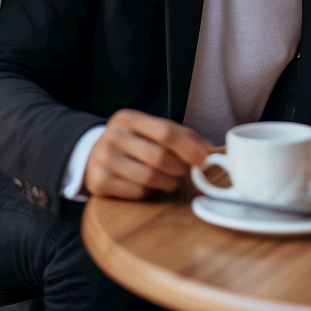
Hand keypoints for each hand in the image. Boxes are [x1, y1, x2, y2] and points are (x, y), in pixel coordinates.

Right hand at [83, 109, 212, 199]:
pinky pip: (137, 192)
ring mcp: (103, 159)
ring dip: (169, 183)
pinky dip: (151, 193)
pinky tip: (152, 187)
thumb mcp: (152, 132)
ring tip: (172, 181)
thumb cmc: (134, 143)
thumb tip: (219, 152)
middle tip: (186, 173)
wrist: (91, 155)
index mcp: (128, 118)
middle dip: (180, 169)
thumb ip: (184, 138)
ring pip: (150, 177)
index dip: (190, 148)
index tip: (206, 161)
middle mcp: (113, 135)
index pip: (166, 131)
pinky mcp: (99, 182)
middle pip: (159, 156)